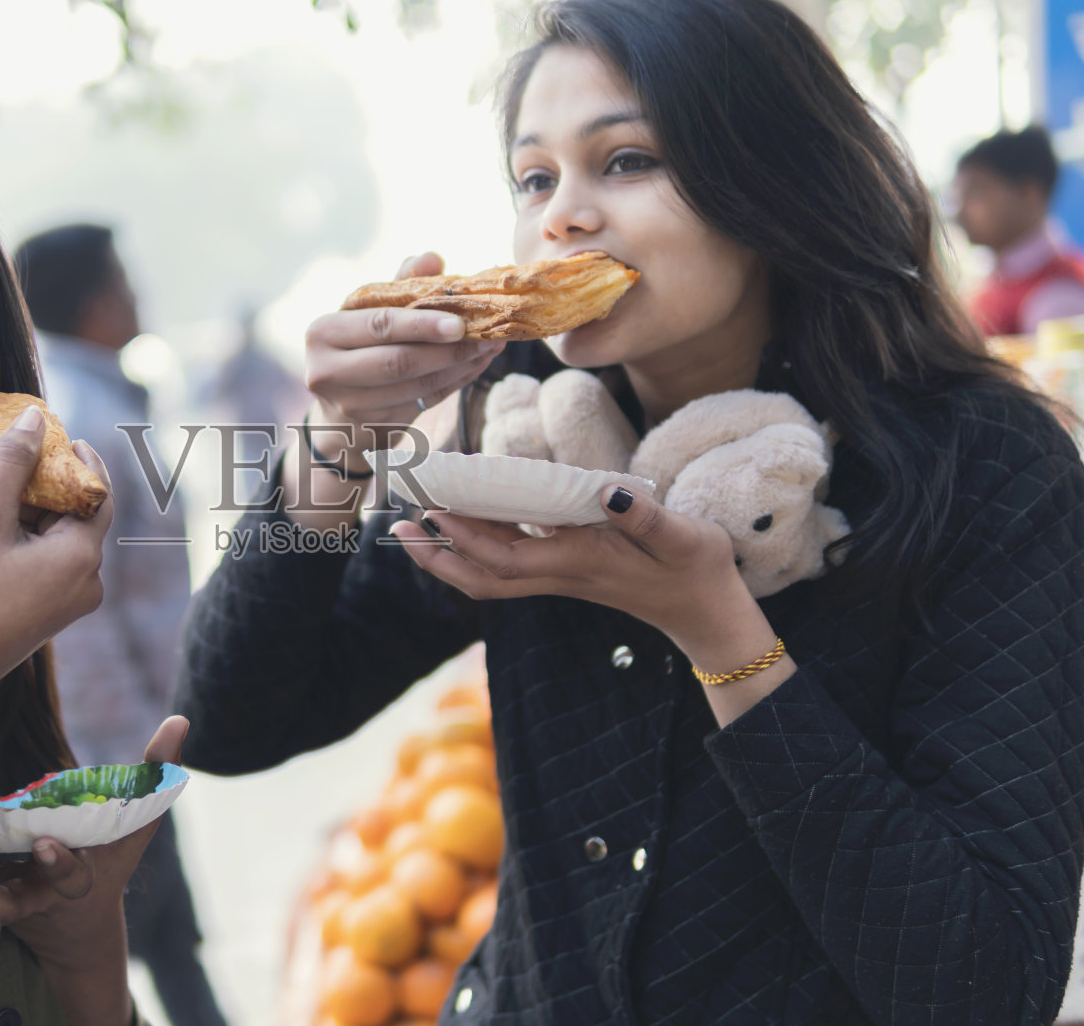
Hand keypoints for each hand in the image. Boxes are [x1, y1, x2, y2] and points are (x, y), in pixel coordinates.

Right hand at [0, 409, 112, 712]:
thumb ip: (11, 464)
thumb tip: (35, 418)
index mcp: (81, 557)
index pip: (98, 492)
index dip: (77, 459)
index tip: (54, 434)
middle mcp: (83, 581)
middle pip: (61, 514)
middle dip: (16, 489)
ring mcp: (62, 601)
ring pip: (34, 537)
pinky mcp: (39, 613)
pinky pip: (23, 564)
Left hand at [0, 716, 189, 972]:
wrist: (74, 924)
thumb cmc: (110, 859)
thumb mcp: (138, 821)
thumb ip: (157, 773)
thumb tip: (179, 720)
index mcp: (81, 879)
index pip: (69, 875)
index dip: (56, 863)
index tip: (43, 844)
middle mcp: (42, 897)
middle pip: (15, 893)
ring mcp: (10, 903)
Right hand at [305, 252, 503, 454]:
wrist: (339, 412)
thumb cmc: (357, 348)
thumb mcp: (367, 313)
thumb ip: (399, 284)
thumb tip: (432, 258)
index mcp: (323, 333)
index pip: (379, 325)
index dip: (421, 325)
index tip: (460, 323)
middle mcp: (327, 372)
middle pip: (397, 361)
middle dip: (447, 350)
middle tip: (485, 336)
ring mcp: (350, 405)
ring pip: (416, 385)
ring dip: (459, 366)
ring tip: (489, 347)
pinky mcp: (374, 427)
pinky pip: (424, 402)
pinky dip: (455, 383)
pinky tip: (475, 366)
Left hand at [390, 484, 771, 663]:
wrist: (708, 615)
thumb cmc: (697, 572)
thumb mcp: (683, 538)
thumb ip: (645, 516)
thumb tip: (609, 491)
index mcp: (578, 563)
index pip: (505, 557)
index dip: (466, 538)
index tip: (433, 512)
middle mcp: (559, 573)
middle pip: (481, 575)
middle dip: (437, 554)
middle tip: (398, 526)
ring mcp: (560, 575)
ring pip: (490, 572)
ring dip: (449, 552)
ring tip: (415, 524)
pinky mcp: (566, 570)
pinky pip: (509, 563)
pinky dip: (480, 544)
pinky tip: (468, 520)